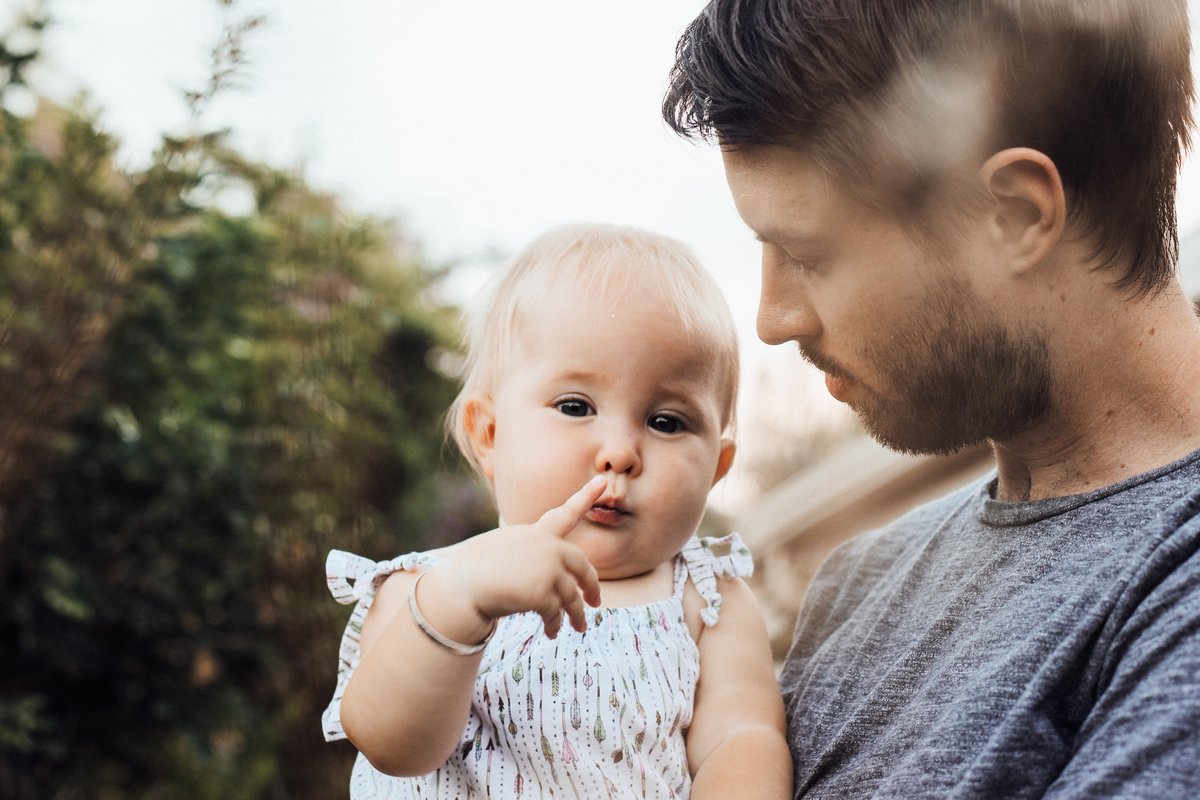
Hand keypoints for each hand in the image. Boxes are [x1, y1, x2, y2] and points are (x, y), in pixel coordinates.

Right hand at [434, 476, 604, 638]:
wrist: (460, 585)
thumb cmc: (473, 570)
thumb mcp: (504, 551)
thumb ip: (531, 556)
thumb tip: (549, 577)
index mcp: (535, 534)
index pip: (565, 513)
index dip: (585, 497)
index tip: (602, 482)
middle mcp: (546, 547)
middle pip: (581, 564)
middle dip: (591, 585)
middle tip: (595, 602)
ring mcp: (547, 568)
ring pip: (571, 595)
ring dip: (577, 614)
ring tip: (580, 627)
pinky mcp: (543, 592)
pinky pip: (556, 612)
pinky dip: (554, 625)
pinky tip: (550, 633)